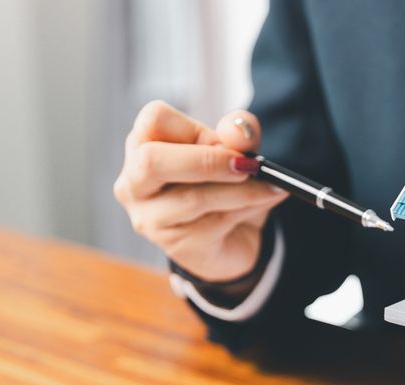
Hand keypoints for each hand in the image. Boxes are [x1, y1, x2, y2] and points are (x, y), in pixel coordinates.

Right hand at [113, 101, 288, 281]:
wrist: (235, 238)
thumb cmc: (225, 185)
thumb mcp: (237, 151)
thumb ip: (240, 132)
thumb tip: (238, 130)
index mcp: (141, 145)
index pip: (153, 119)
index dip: (194, 128)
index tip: (225, 142)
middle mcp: (134, 182)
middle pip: (152, 161)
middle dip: (208, 161)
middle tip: (247, 165)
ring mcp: (150, 218)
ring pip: (193, 198)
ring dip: (240, 190)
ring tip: (269, 185)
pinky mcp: (176, 245)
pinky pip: (215, 222)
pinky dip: (248, 207)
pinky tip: (266, 199)